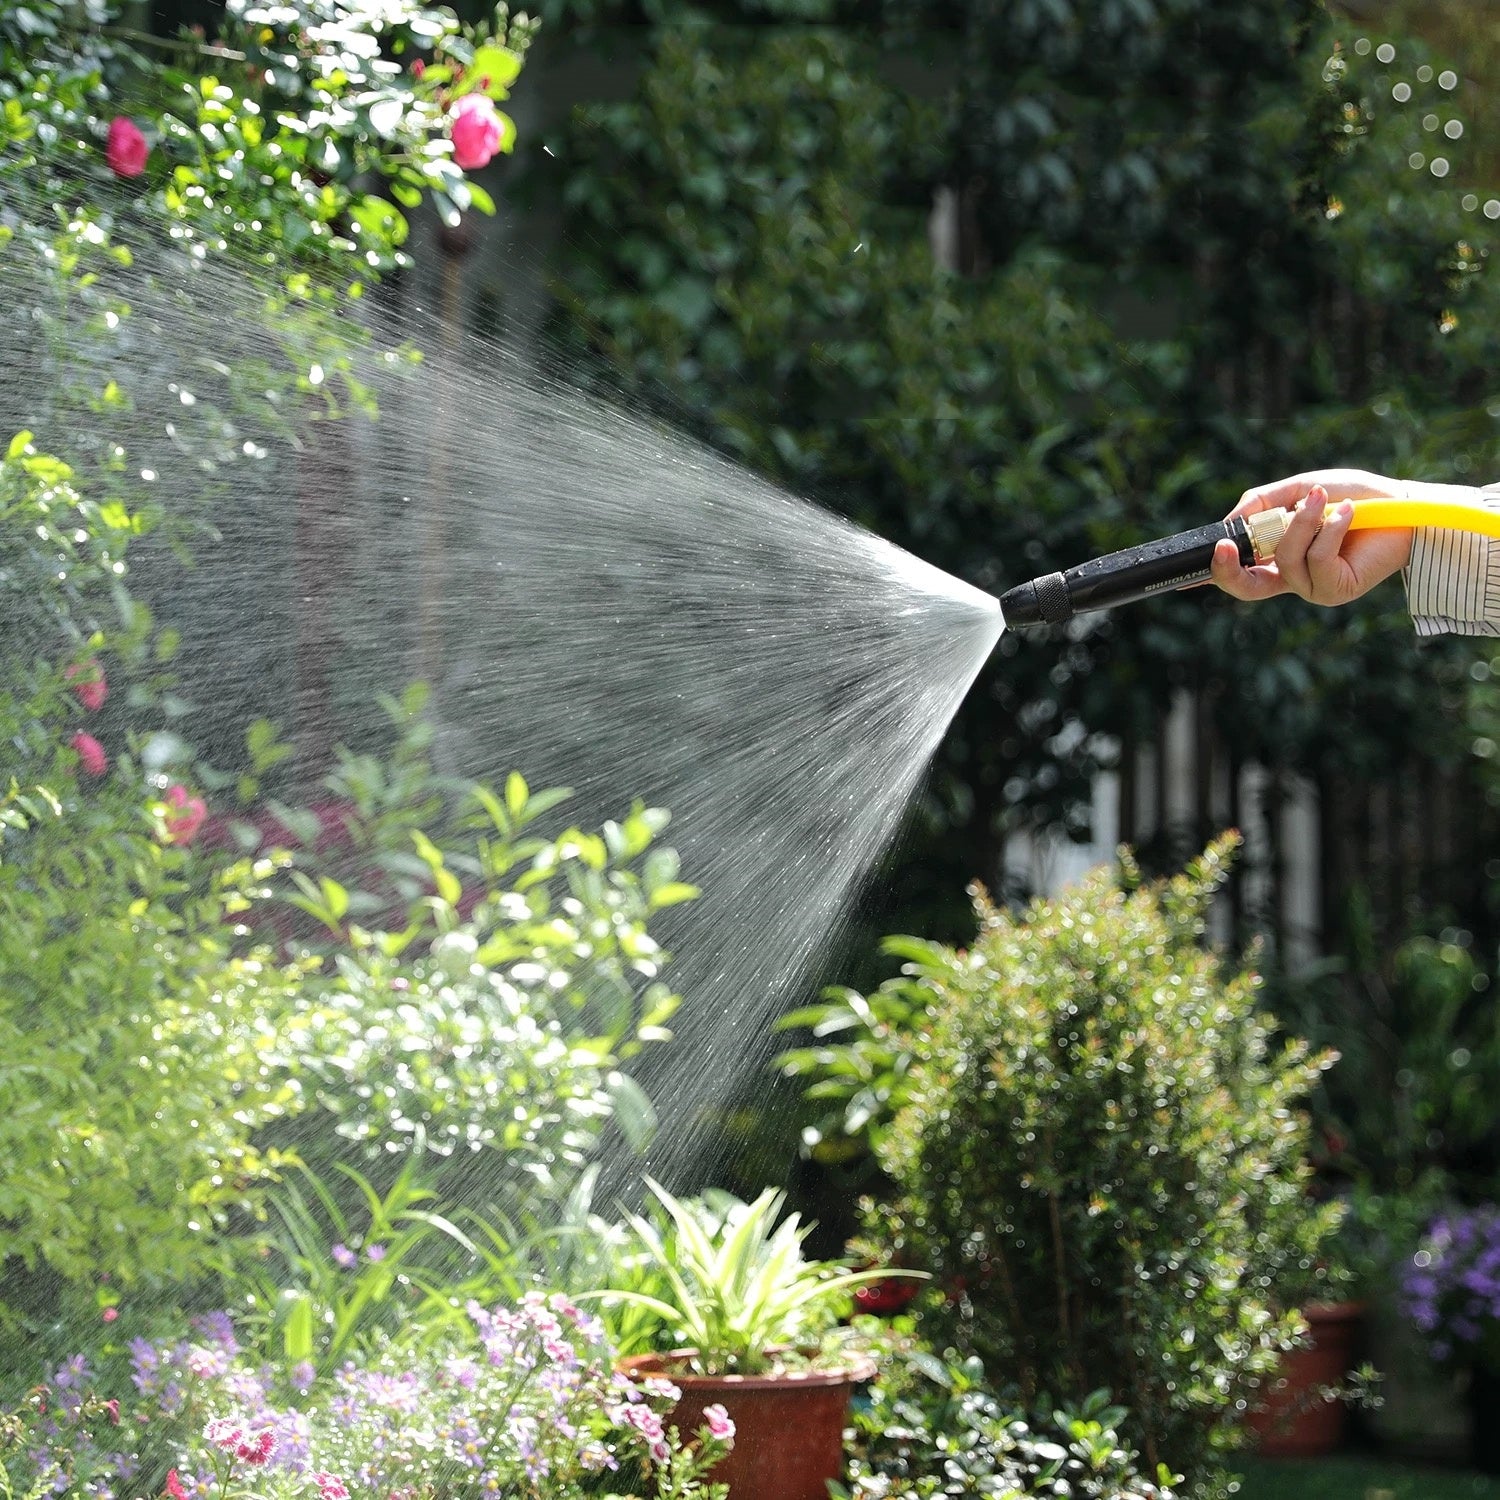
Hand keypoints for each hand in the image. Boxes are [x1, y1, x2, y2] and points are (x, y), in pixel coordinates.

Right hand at [1209, 469, 1414, 606]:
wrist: (1404, 505)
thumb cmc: (1353, 496)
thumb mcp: (1298, 490)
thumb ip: (1261, 503)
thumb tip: (1228, 523)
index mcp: (1277, 558)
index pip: (1238, 573)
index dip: (1211, 575)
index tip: (1183, 577)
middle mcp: (1291, 578)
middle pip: (1246, 589)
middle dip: (1229, 571)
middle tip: (1224, 548)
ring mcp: (1313, 587)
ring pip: (1284, 562)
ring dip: (1301, 525)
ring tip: (1321, 499)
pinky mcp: (1337, 590)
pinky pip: (1317, 561)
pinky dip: (1329, 531)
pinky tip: (1348, 513)